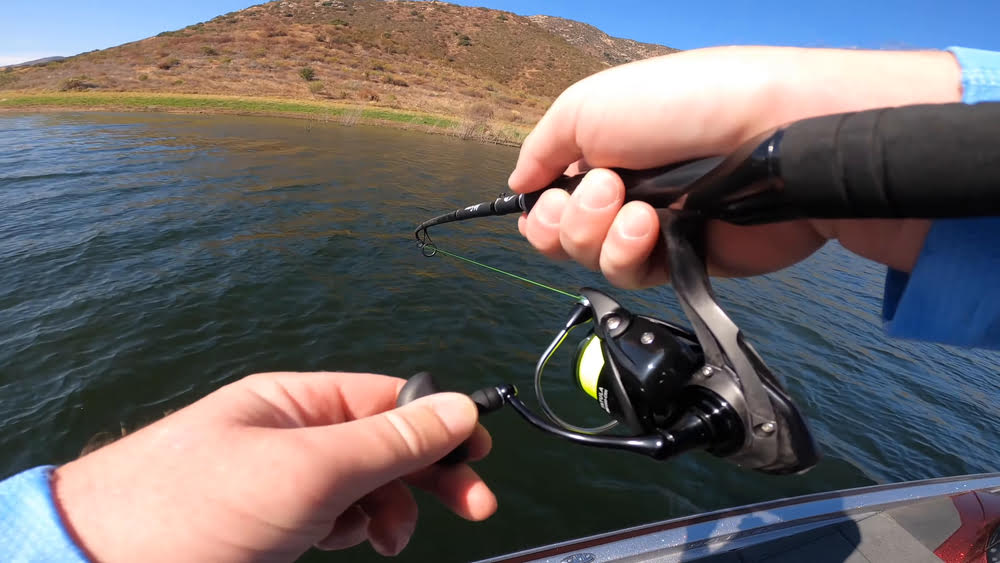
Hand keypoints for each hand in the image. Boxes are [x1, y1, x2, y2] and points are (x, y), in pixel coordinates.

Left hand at [52, 372, 495, 561]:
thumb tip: (460, 408)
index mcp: (297, 402)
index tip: (480, 454)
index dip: (439, 421)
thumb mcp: (309, 469)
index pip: (388, 399)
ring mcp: (284, 486)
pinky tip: (347, 544)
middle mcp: (293, 438)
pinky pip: (337, 522)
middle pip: (384, 446)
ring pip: (365, 491)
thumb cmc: (196, 506)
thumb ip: (390, 441)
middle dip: (429, 474)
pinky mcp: (274, 529)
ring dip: (390, 511)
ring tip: (386, 540)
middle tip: (475, 507)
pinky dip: (354, 532)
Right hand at [509, 46, 961, 286]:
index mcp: (601, 148)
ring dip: (598, 235)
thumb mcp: (587, 105)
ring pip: (591, 260)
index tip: (551, 195)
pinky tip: (651, 228)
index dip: (541, 206)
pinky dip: (629, 253)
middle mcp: (623, 189)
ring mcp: (653, 227)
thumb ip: (542, 149)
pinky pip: (630, 277)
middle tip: (602, 192)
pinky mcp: (682, 260)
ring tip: (637, 209)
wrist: (773, 136)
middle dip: (567, 221)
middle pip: (561, 235)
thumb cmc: (682, 105)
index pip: (550, 196)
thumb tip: (518, 186)